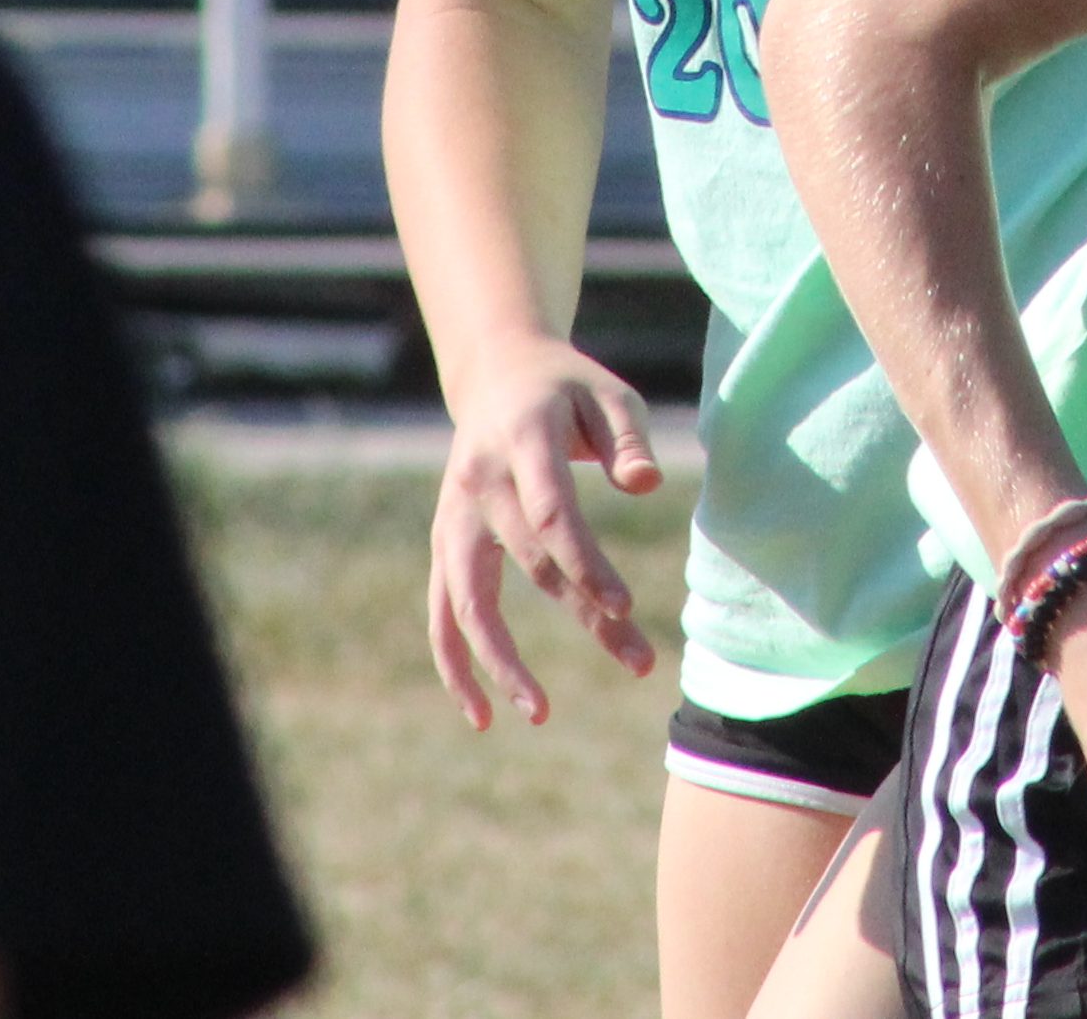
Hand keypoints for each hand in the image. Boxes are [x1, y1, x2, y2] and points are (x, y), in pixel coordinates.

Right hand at [424, 334, 663, 727]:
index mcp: (523, 441)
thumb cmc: (569, 388)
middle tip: (641, 662)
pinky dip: (454, 663)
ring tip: (540, 714)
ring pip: (467, 602)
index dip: (586, 563)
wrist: (496, 372)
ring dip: (500, 663)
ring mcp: (453, 516)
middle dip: (587, 617)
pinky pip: (441, 612)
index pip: (552, 514)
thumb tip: (646, 484)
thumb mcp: (609, 393)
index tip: (626, 607)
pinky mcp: (444, 541)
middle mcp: (479, 482)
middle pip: (530, 565)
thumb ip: (629, 438)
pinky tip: (480, 713)